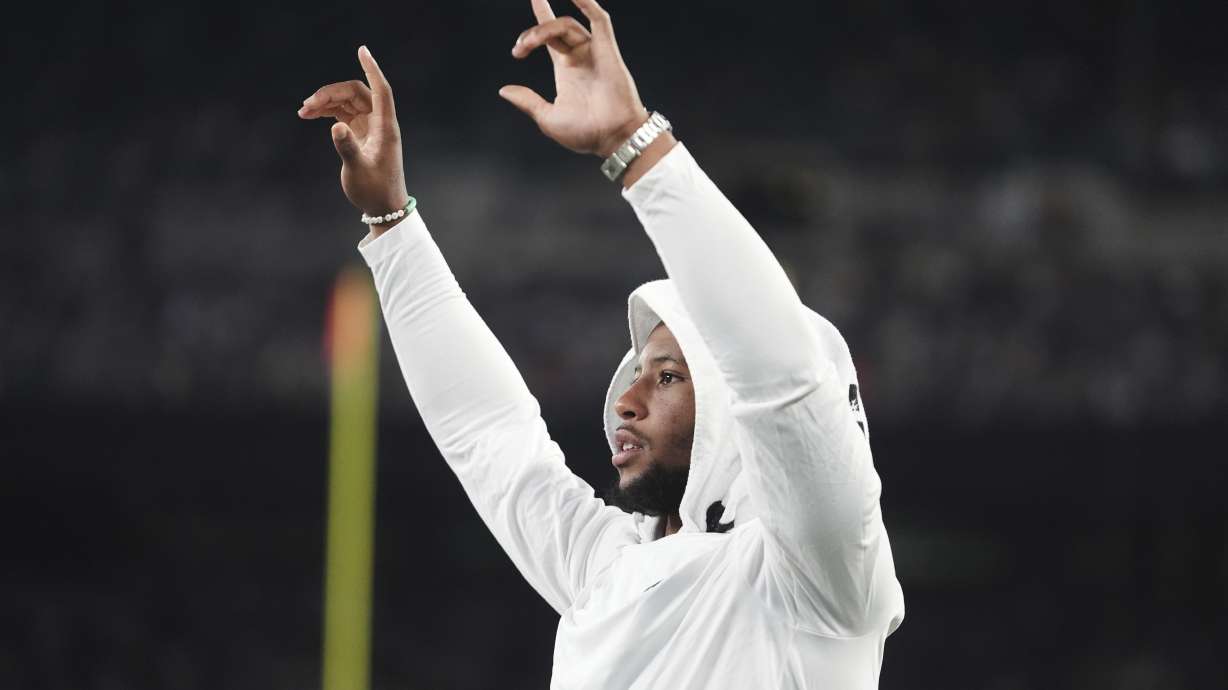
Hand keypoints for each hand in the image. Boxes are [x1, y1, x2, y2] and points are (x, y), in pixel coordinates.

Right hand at [298, 45, 408, 233]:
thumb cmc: (374, 190)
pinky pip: (343, 113)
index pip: (381, 90)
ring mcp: (370, 127)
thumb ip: (347, 148)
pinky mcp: (361, 134)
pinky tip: (310, 115)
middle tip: (306, 106)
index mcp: (386, 127)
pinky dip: (328, 111)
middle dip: (331, 93)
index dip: (372, 68)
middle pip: (355, 93)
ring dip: (326, 102)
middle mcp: (380, 123)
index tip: (362, 50)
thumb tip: (335, 127)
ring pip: (347, 102)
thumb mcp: (358, 170)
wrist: (383, 207)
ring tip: (303, 112)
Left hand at [500, 0, 649, 156]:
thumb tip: (505, 91)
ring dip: (545, 29)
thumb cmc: (586, 134)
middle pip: (554, 30)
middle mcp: (579, 57)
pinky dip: (587, 4)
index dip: (541, 16)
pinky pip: (599, 21)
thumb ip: (527, 101)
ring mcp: (594, 52)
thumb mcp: (547, 118)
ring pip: (567, 26)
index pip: (551, 36)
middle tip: (519, 49)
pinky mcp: (607, 51)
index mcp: (566, 70)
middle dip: (532, 34)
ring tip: (529, 43)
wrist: (611, 138)